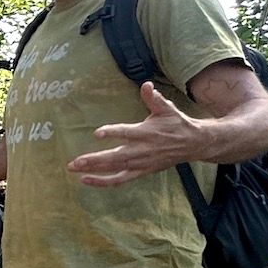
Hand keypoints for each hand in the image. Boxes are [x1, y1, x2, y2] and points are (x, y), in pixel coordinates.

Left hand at [70, 82, 203, 186]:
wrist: (193, 144)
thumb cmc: (176, 124)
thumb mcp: (167, 108)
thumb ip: (154, 98)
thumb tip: (146, 85)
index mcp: (146, 132)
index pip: (127, 133)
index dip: (113, 132)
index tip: (97, 133)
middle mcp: (142, 150)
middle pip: (116, 157)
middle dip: (95, 160)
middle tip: (75, 162)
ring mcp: (141, 163)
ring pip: (115, 170)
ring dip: (94, 171)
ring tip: (74, 169)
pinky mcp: (141, 172)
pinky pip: (120, 180)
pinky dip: (103, 182)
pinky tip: (86, 180)